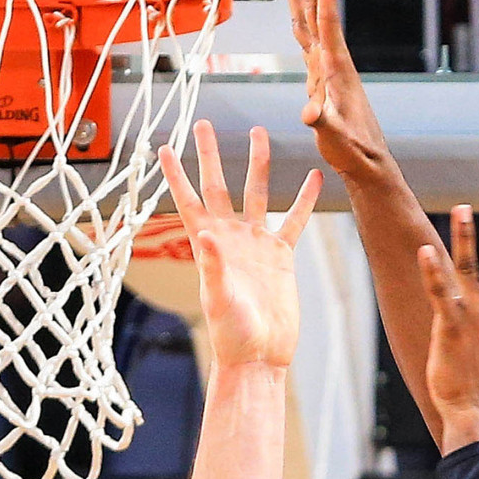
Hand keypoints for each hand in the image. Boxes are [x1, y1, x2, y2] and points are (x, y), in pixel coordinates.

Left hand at [157, 121, 321, 369]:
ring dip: (258, 164)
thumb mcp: (218, 298)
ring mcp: (256, 244)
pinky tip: (314, 177)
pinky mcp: (281, 256)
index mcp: (209, 245)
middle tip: (205, 124)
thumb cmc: (232, 334)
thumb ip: (212, 266)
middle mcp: (230, 237)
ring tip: (260, 133)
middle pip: (219, 185)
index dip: (176, 174)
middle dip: (211, 155)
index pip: (188, 201)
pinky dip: (303, 199)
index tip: (165, 146)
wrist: (260, 355)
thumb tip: (206, 233)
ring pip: (257, 193)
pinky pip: (293, 220)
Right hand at [286, 0, 391, 180]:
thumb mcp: (335, 137)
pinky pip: (310, 42)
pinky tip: (298, 15)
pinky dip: (302, 23)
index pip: (328, 23)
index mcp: (336, 69)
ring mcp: (329, 69)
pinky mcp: (324, 79)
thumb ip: (322, 123)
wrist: (366, 161)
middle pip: (319, 13)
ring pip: (312, 24)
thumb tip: (309, 114)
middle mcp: (334, 63)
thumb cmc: (352, 149)